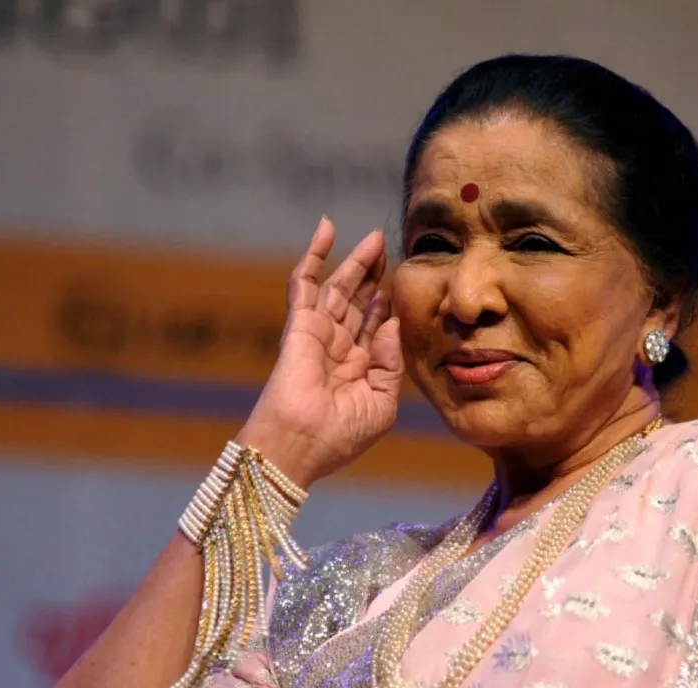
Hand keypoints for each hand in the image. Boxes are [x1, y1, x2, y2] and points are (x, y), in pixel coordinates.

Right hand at [238, 217, 403, 486]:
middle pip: (357, 302)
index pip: (374, 327)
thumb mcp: (381, 404)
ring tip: (373, 239)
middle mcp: (338, 349)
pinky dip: (314, 256)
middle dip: (372, 275)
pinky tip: (326, 230)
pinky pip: (306, 283)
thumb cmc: (339, 437)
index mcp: (358, 370)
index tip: (398, 281)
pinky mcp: (299, 325)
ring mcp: (318, 335)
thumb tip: (393, 322)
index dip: (385, 303)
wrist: (300, 447)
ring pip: (338, 288)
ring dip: (355, 262)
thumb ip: (391, 363)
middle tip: (386, 247)